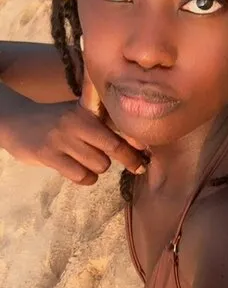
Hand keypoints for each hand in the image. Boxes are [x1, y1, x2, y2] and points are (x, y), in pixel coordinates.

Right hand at [2, 56, 146, 184]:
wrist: (17, 122)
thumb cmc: (57, 121)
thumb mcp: (79, 112)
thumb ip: (105, 122)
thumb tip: (140, 140)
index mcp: (87, 110)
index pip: (119, 125)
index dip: (137, 140)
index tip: (150, 151)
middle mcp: (77, 122)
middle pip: (114, 147)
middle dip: (130, 160)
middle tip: (139, 167)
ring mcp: (62, 139)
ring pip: (100, 165)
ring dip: (100, 168)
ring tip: (90, 162)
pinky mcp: (49, 155)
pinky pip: (81, 176)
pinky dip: (85, 178)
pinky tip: (79, 170)